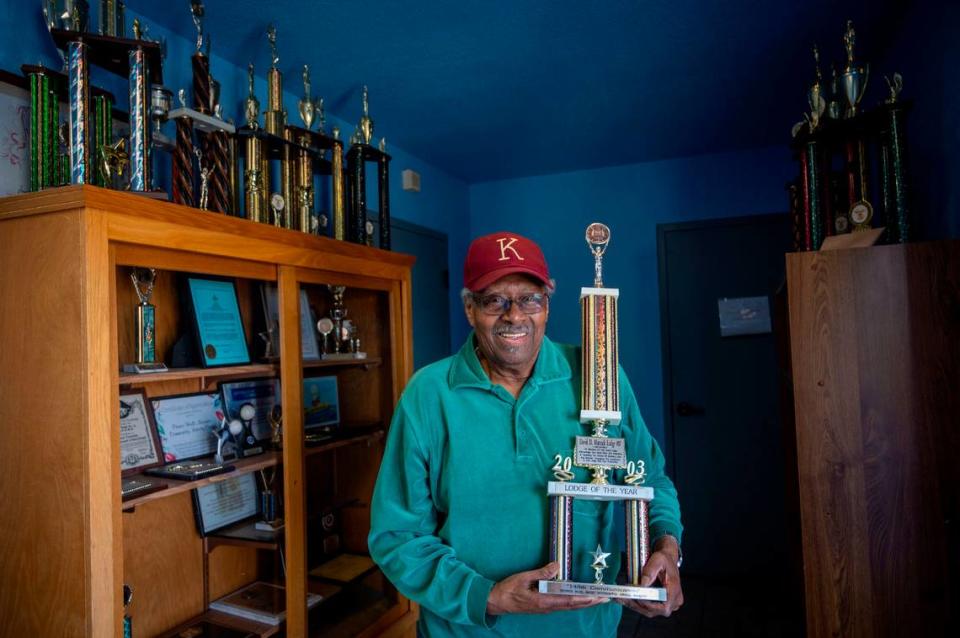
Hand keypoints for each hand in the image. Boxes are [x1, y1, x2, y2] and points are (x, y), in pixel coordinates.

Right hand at [487, 562, 608, 614]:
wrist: (496, 602)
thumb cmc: (508, 590)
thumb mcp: (523, 578)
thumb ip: (541, 573)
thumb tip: (557, 566)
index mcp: (543, 601)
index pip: (569, 601)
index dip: (584, 599)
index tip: (597, 596)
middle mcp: (547, 607)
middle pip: (573, 606)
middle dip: (590, 602)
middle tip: (605, 598)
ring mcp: (546, 607)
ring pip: (569, 606)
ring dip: (584, 602)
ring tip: (597, 598)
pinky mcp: (543, 606)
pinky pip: (563, 605)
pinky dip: (574, 602)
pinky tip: (579, 599)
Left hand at [617, 537, 683, 617]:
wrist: (668, 559)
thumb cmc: (665, 559)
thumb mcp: (658, 560)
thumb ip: (650, 571)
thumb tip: (642, 584)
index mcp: (675, 591)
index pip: (663, 607)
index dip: (648, 605)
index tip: (635, 597)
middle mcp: (674, 601)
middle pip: (653, 611)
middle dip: (636, 605)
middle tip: (622, 597)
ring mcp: (668, 604)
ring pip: (649, 611)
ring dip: (633, 605)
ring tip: (620, 598)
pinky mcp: (661, 603)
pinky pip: (648, 608)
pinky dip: (636, 604)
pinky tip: (625, 598)